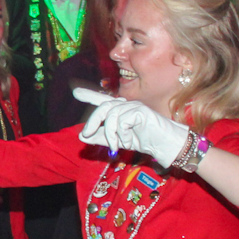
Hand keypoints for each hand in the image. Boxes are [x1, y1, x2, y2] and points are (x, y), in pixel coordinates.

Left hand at [74, 87, 191, 165]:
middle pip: (103, 108)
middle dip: (92, 121)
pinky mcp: (141, 111)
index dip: (89, 95)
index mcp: (120, 110)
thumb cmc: (144, 141)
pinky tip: (129, 142)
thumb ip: (100, 138)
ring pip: (111, 116)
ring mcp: (134, 106)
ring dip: (111, 134)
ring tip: (117, 146)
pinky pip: (122, 121)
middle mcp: (126, 105)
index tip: (75, 91)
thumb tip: (81, 136)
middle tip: (86, 135)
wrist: (164, 145)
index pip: (102, 100)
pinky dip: (123, 135)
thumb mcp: (118, 141)